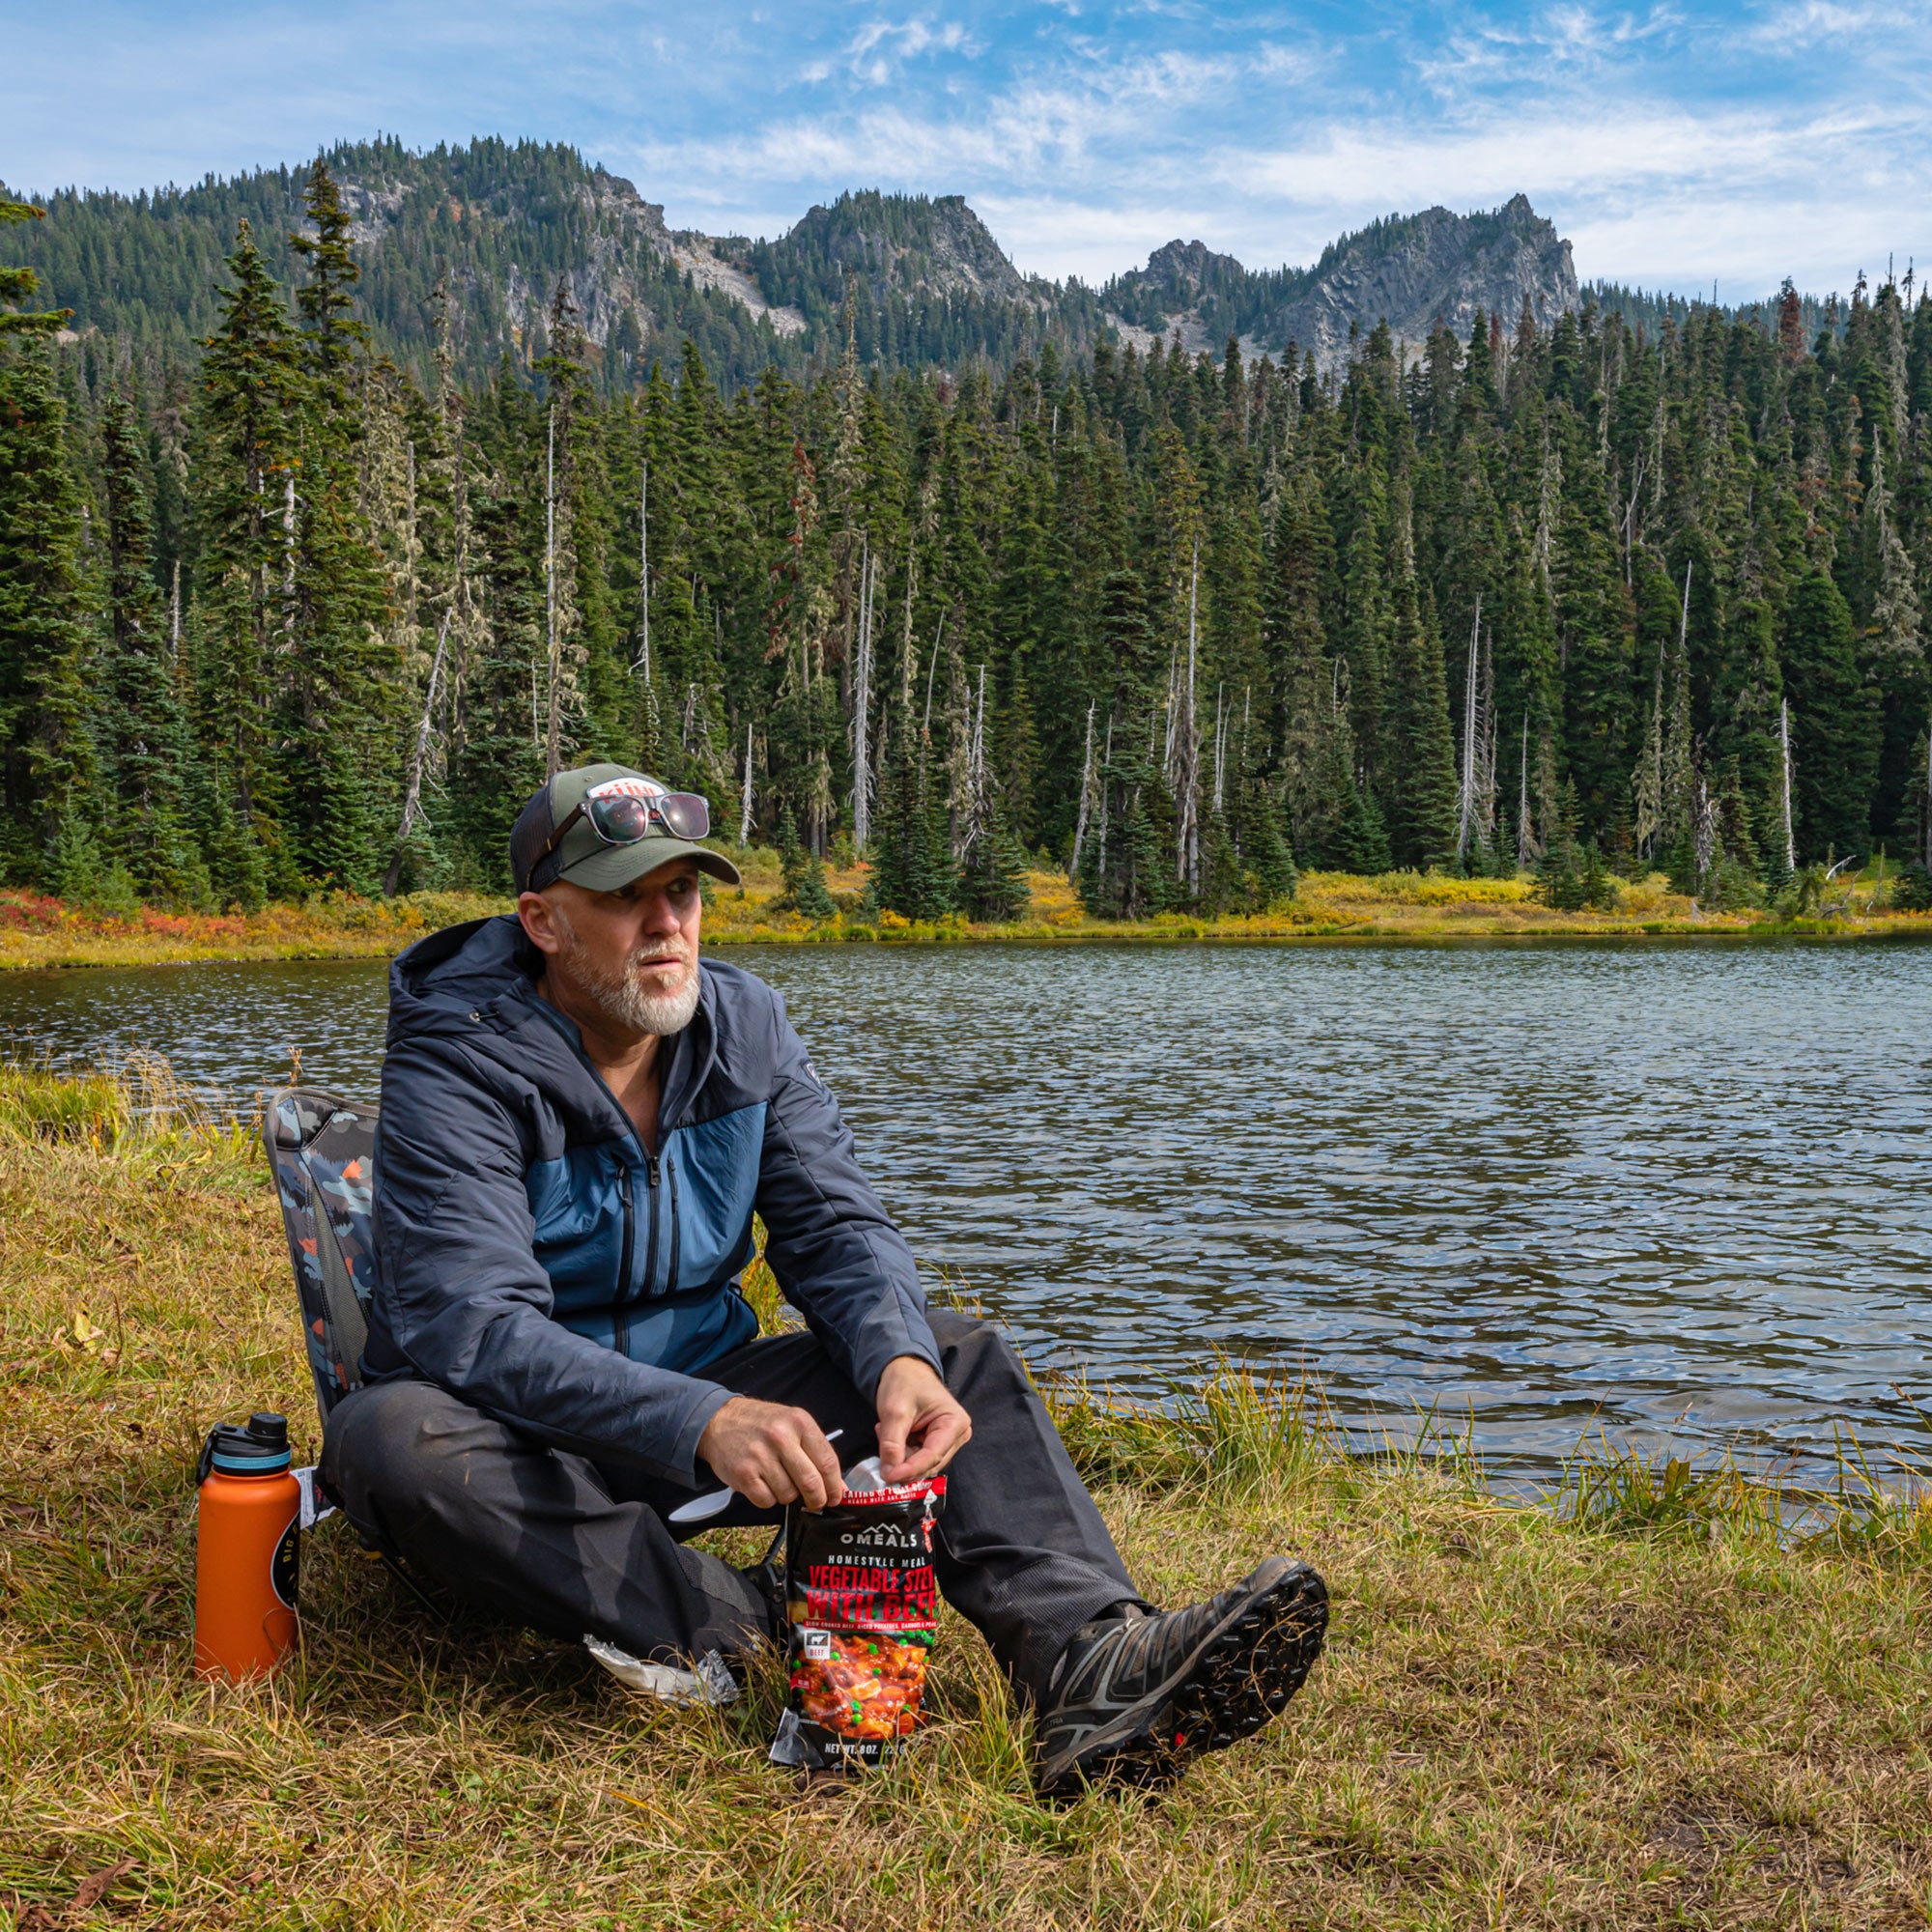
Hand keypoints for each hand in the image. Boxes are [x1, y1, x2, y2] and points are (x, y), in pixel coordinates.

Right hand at [695, 1397, 843, 1510]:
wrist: (719, 1420)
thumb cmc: (761, 1424)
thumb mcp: (792, 1425)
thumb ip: (816, 1452)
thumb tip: (838, 1487)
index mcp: (799, 1422)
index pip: (828, 1461)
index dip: (835, 1485)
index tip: (836, 1496)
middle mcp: (780, 1437)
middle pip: (811, 1483)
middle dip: (817, 1500)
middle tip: (816, 1503)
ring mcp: (760, 1456)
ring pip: (788, 1495)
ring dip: (788, 1495)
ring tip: (779, 1480)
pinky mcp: (743, 1474)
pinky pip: (767, 1501)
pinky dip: (769, 1499)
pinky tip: (763, 1483)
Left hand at [875, 1356, 971, 1483]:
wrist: (905, 1370)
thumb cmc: (905, 1383)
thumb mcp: (895, 1411)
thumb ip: (892, 1443)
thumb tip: (889, 1473)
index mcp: (955, 1423)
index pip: (932, 1456)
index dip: (910, 1469)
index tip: (888, 1477)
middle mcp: (957, 1435)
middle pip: (928, 1464)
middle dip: (903, 1461)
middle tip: (882, 1442)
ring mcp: (947, 1441)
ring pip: (921, 1465)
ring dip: (900, 1455)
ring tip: (886, 1430)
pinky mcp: (935, 1444)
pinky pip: (916, 1459)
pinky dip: (901, 1452)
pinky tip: (892, 1434)